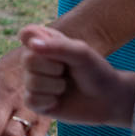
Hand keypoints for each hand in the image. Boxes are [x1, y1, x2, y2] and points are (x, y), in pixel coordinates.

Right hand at [18, 25, 134, 127]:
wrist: (108, 99)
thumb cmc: (95, 71)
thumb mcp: (81, 53)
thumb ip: (58, 46)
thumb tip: (32, 45)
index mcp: (44, 43)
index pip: (26, 34)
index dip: (38, 41)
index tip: (58, 50)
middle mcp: (35, 61)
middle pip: (27, 59)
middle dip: (53, 68)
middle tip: (66, 70)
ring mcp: (33, 81)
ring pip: (31, 82)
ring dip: (55, 86)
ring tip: (65, 86)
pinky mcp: (35, 102)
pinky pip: (31, 100)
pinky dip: (49, 101)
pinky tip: (58, 99)